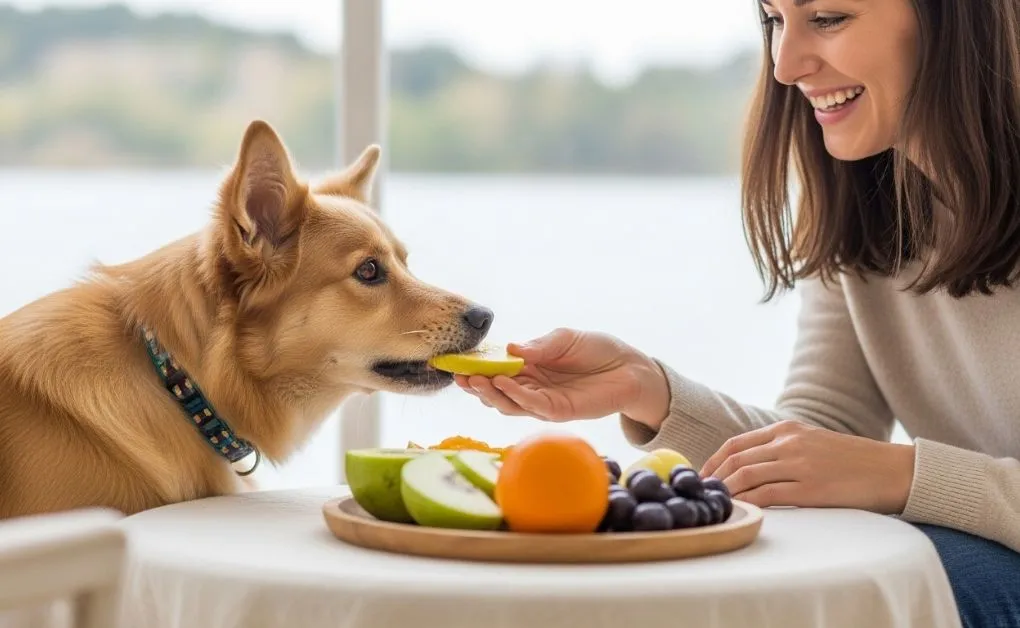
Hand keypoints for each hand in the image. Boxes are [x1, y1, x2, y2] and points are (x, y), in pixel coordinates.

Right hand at [455, 328, 669, 426]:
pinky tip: (504, 384)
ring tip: (476, 381)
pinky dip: (516, 396)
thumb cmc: (597, 350)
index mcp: (528, 368)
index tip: (454, 362)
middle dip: (476, 385)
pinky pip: (532, 406)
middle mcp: (531, 387)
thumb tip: (511, 349)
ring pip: (509, 404)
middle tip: (459, 377)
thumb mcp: (565, 338)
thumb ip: (539, 346)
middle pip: (496, 391)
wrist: (630, 367)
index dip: (475, 367)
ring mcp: (543, 402)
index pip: (495, 370)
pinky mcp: (559, 412)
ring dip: (491, 394)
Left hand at [699, 420, 915, 513]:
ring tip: (714, 505)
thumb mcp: (813, 442)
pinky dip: (747, 503)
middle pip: (736, 460)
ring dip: (725, 492)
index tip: (702, 476)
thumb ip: (782, 448)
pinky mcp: (810, 488)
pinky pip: (767, 495)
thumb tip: (749, 464)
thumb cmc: (852, 461)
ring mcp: (799, 465)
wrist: (892, 470)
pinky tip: (738, 512)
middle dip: (713, 478)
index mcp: (787, 430)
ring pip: (746, 477)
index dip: (714, 461)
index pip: (737, 444)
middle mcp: (789, 443)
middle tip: (700, 495)